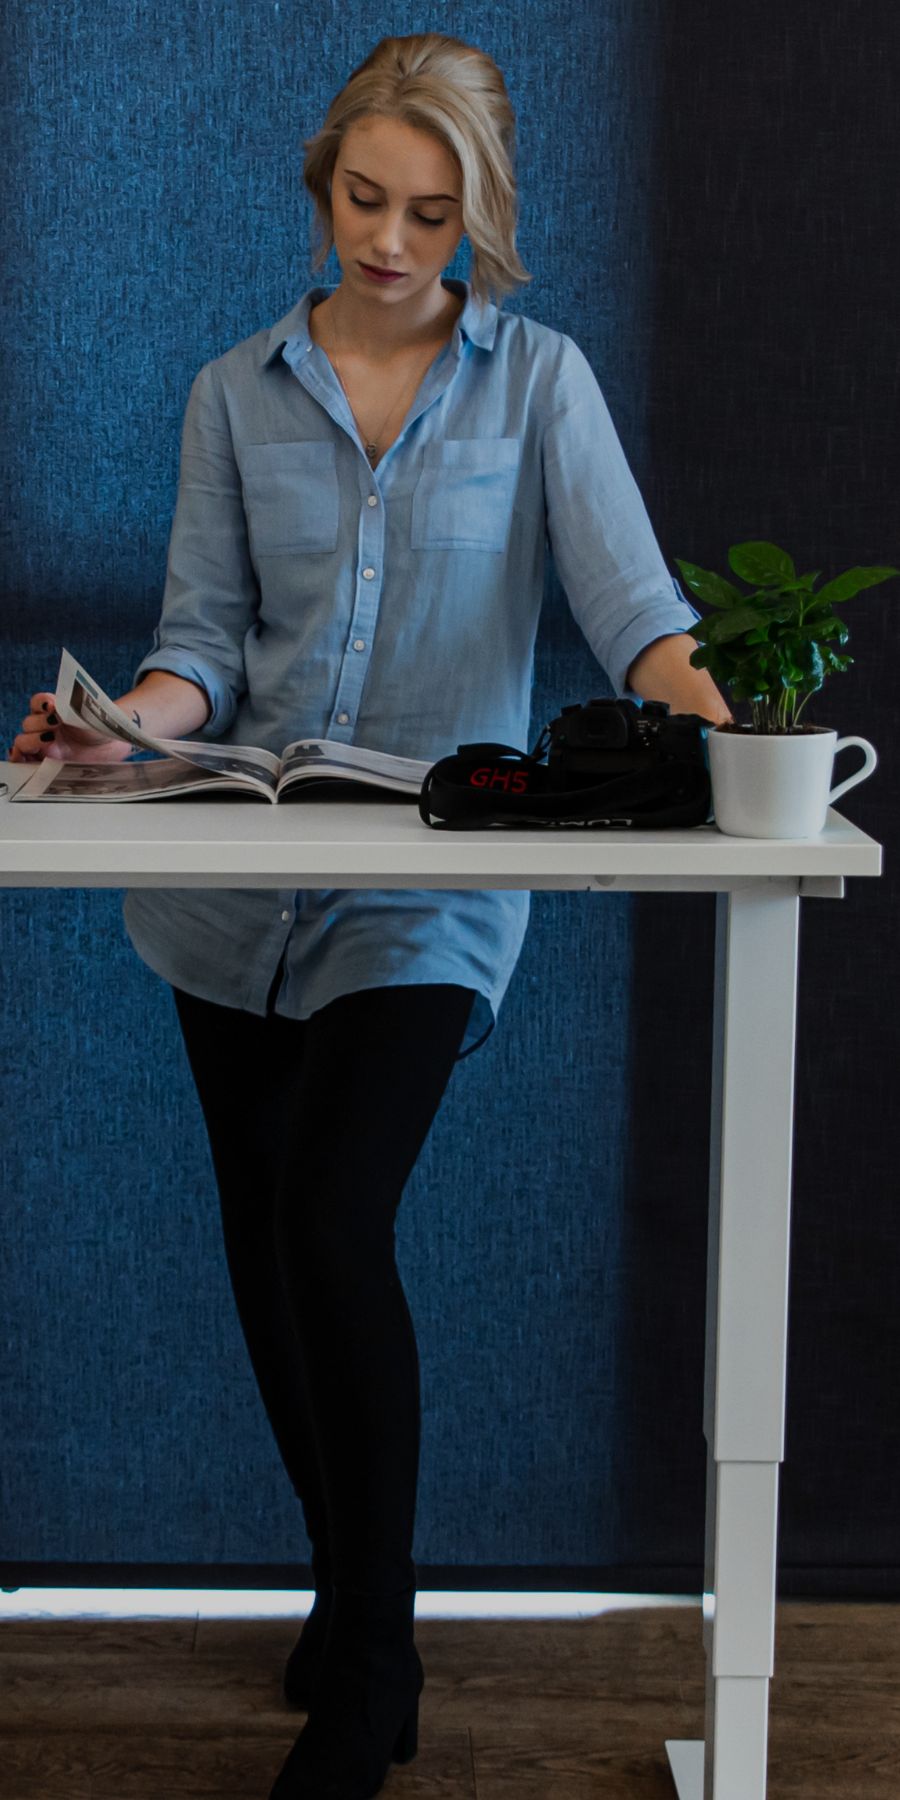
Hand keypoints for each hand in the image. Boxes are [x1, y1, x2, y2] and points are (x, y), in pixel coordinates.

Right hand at [9, 691, 131, 764]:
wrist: (114, 748)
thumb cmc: (105, 728)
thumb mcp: (100, 715)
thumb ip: (96, 709)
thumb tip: (105, 707)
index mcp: (55, 710)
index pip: (38, 702)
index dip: (42, 702)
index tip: (52, 705)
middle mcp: (46, 727)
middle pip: (29, 723)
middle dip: (39, 722)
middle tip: (55, 724)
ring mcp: (44, 746)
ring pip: (23, 742)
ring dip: (30, 741)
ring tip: (48, 741)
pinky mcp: (45, 763)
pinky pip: (24, 761)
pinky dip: (20, 759)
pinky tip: (24, 760)